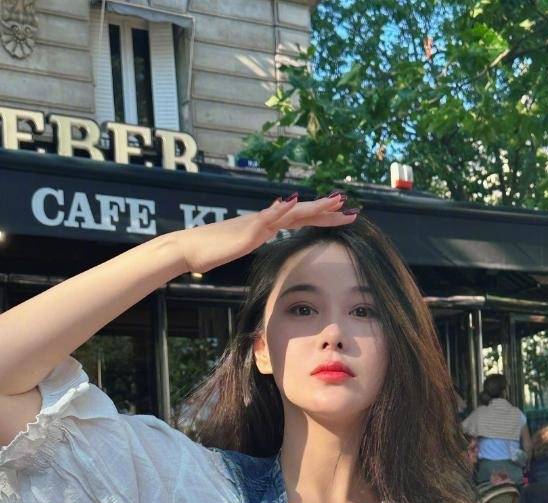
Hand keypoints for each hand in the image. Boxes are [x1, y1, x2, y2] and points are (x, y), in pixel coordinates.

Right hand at [176, 193, 356, 273]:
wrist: (190, 250)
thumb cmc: (213, 251)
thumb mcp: (242, 246)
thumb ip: (256, 238)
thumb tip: (267, 237)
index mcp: (266, 226)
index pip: (300, 220)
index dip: (323, 217)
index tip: (344, 216)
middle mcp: (265, 220)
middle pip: (303, 214)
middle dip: (328, 212)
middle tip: (352, 209)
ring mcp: (256, 223)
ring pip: (290, 212)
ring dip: (313, 206)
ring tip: (334, 201)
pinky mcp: (246, 230)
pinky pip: (266, 218)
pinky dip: (281, 210)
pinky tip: (295, 203)